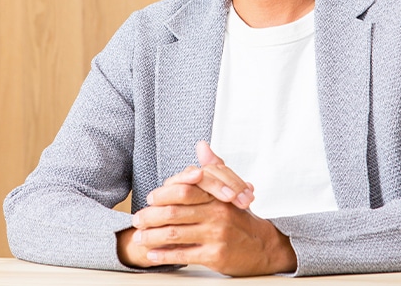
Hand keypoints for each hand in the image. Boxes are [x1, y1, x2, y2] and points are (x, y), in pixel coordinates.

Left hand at [116, 141, 295, 275]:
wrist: (264, 247)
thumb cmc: (240, 219)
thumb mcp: (229, 191)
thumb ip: (213, 168)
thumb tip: (202, 145)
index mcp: (218, 197)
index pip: (184, 190)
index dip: (162, 194)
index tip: (149, 198)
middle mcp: (217, 214)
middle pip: (174, 212)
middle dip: (150, 216)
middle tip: (136, 219)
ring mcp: (216, 235)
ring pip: (174, 234)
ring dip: (151, 236)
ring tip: (139, 238)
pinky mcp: (215, 255)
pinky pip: (183, 254)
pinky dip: (164, 254)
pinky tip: (152, 254)